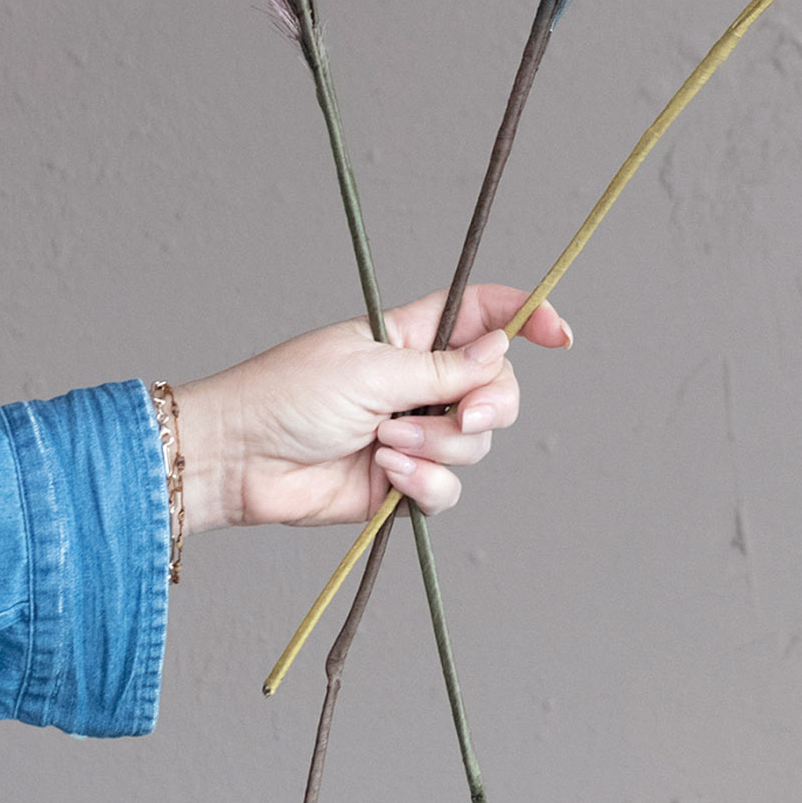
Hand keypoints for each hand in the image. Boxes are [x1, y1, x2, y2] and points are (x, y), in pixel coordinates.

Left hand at [168, 285, 572, 535]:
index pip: (484, 314)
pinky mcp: (401, 483)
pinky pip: (447, 488)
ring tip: (384, 445)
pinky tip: (387, 477)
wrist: (241, 460)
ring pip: (474, 443)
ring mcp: (413, 434)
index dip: (527, 318)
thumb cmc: (290, 395)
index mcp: (412, 336)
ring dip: (437, 447)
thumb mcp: (374, 369)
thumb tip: (502, 348)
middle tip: (461, 415)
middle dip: (489, 405)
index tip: (561, 336)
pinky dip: (424, 484)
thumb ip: (445, 368)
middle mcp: (420, 383)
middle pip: (496, 388)